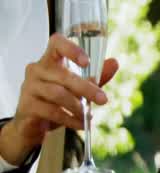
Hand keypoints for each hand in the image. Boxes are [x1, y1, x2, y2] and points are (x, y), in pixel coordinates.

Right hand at [0, 34, 119, 165]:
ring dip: (78, 106)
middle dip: (86, 88)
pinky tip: (81, 124)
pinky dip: (71, 120)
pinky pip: (52, 112)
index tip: (86, 62)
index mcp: (50, 60)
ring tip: (89, 116)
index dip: (71, 49)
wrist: (34, 123)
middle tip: (103, 100)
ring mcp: (29, 87)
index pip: (57, 44)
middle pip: (63, 75)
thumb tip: (114, 62)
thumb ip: (95, 76)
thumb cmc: (56, 100)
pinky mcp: (27, 105)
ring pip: (57, 94)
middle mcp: (37, 70)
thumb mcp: (78, 87)